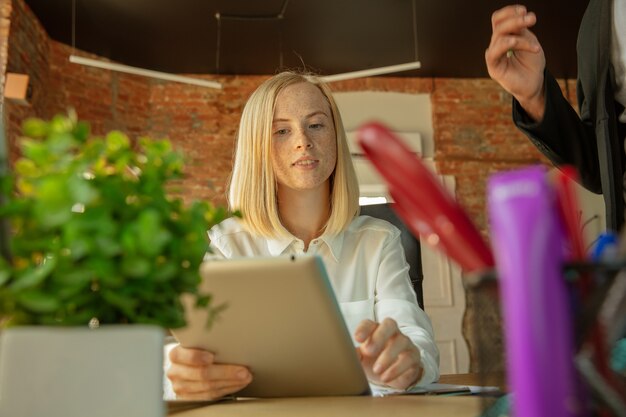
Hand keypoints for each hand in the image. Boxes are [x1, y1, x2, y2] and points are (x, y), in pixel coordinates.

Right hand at [166, 345, 251, 399]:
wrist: (186, 368)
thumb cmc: (197, 351)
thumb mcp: (198, 344)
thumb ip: (208, 343)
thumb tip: (233, 340)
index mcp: (176, 355)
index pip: (185, 356)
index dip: (197, 357)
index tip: (212, 356)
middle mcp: (175, 372)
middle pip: (201, 374)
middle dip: (226, 372)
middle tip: (244, 370)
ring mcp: (181, 387)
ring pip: (208, 387)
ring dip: (230, 382)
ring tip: (245, 377)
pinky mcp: (189, 398)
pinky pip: (210, 396)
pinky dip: (227, 389)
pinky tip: (237, 384)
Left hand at [354, 318, 422, 389]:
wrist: (392, 374)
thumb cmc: (373, 361)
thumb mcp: (362, 359)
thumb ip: (354, 356)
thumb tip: (345, 355)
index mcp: (375, 330)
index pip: (369, 323)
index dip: (364, 329)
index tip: (357, 339)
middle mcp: (392, 333)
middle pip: (390, 324)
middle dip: (380, 336)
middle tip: (368, 351)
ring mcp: (405, 343)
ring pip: (401, 341)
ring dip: (388, 356)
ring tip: (377, 370)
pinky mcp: (414, 357)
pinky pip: (409, 359)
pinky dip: (397, 369)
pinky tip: (386, 377)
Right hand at [485, 5, 545, 120]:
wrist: (534, 84)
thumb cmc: (531, 63)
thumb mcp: (529, 41)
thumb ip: (521, 31)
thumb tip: (518, 17)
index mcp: (503, 37)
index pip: (498, 19)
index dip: (509, 12)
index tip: (524, 10)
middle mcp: (496, 45)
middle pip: (498, 24)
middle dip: (516, 19)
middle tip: (532, 18)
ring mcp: (493, 55)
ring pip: (499, 35)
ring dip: (517, 30)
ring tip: (534, 35)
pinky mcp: (493, 67)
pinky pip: (496, 51)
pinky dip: (514, 44)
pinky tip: (530, 47)